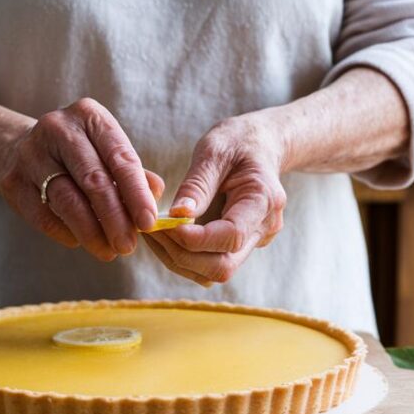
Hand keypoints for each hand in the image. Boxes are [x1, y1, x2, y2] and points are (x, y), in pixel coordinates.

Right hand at [0, 97, 162, 260]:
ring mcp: (30, 153)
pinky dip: (66, 233)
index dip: (136, 193)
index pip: (120, 157)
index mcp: (89, 116)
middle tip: (128, 246)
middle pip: (93, 180)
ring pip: (67, 200)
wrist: (17, 148)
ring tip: (109, 252)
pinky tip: (80, 242)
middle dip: (115, 218)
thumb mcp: (106, 151)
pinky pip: (43, 215)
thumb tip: (155, 194)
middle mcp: (57, 128)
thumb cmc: (77, 154)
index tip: (149, 223)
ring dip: (92, 232)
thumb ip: (133, 173)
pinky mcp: (12, 180)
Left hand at [144, 117, 286, 284]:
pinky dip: (184, 256)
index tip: (164, 226)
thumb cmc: (237, 142)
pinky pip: (211, 263)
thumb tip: (177, 216)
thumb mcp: (214, 150)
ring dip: (178, 259)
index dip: (196, 239)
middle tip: (150, 230)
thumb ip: (197, 185)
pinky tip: (166, 236)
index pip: (231, 236)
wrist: (261, 145)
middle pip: (223, 265)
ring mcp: (255, 241)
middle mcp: (263, 228)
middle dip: (181, 254)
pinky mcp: (241, 246)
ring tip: (153, 233)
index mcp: (263, 200)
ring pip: (215, 272)